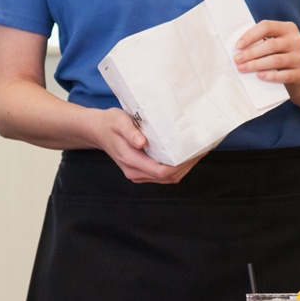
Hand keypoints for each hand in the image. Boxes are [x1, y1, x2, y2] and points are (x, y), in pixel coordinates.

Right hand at [88, 107, 204, 183]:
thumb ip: (130, 132)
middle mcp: (134, 171)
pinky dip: (176, 168)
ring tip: (196, 152)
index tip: (194, 152)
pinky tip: (184, 155)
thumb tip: (142, 143)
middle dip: (187, 166)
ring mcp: (137, 174)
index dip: (180, 165)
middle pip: (167, 178)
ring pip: (167, 179)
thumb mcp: (119, 121)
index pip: (161, 171)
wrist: (98, 130)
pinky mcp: (141, 171)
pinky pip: (162, 175)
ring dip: (183, 168)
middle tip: (201, 150)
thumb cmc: (110, 123)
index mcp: (130, 160)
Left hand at [233, 20, 299, 93]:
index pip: (267, 26)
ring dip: (256, 65)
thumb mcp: (275, 43)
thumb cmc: (280, 55)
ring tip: (243, 68)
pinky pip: (285, 75)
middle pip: (271, 45)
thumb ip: (262, 41)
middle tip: (237, 60)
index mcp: (289, 28)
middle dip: (251, 53)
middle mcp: (298, 40)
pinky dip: (270, 76)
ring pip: (276, 60)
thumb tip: (239, 48)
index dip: (250, 35)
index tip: (238, 46)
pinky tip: (259, 76)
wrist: (298, 75)